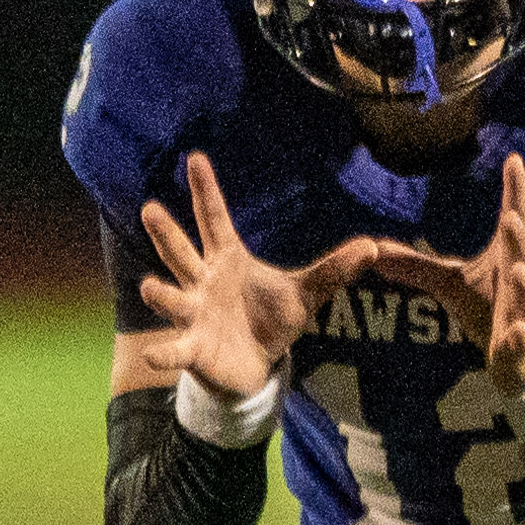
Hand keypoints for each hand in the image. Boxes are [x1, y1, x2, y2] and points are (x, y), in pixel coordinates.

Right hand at [136, 151, 373, 407]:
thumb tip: (374, 247)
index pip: (214, 219)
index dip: (205, 191)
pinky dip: (164, 353)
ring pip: (172, 297)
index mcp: (227, 259)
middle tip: (150, 209)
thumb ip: (333, 270)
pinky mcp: (193, 348)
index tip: (195, 158)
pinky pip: (175, 349)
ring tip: (150, 287)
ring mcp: (194, 314)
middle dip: (166, 234)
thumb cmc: (272, 320)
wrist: (257, 365)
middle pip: (181, 253)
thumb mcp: (305, 294)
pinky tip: (153, 354)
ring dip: (160, 293)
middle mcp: (203, 281)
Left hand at [364, 152, 524, 400]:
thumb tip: (375, 250)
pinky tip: (516, 331)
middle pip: (521, 254)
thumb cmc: (490, 310)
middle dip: (517, 236)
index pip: (514, 220)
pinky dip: (519, 336)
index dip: (515, 191)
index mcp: (506, 259)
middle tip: (510, 216)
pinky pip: (520, 340)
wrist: (522, 357)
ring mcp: (523, 312)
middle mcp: (519, 280)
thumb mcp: (449, 284)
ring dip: (523, 281)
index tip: (513, 160)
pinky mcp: (520, 343)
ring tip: (516, 269)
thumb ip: (416, 266)